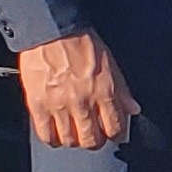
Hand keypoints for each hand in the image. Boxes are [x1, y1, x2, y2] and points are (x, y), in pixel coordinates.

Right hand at [18, 31, 139, 149]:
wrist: (51, 30)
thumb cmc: (81, 42)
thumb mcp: (110, 62)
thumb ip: (122, 89)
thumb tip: (133, 109)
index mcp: (104, 91)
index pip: (115, 127)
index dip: (115, 135)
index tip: (112, 134)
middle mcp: (83, 101)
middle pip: (92, 140)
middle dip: (95, 141)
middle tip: (93, 137)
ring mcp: (59, 105)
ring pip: (70, 140)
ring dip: (74, 141)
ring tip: (75, 134)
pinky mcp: (38, 106)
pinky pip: (46, 134)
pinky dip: (52, 139)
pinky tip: (56, 134)